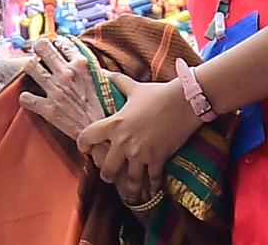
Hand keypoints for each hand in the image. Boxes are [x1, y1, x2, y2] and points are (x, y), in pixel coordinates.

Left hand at [18, 36, 104, 138]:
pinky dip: (26, 98)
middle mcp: (67, 74)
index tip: (56, 47)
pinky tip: (29, 98)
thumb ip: (93, 70)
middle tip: (39, 54)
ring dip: (30, 68)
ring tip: (33, 72)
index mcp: (82, 65)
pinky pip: (26, 98)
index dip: (57, 44)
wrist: (104, 136)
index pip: (63, 43)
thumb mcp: (104, 83)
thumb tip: (86, 64)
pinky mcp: (48, 109)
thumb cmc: (107, 110)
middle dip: (39, 48)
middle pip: (42, 47)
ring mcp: (56, 90)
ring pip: (30, 66)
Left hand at [77, 73, 201, 191]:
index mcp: (115, 124)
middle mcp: (124, 142)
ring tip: (129, 194)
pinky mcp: (157, 159)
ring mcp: (140, 153)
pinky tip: (151, 194)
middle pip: (107, 169)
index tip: (84, 149)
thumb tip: (108, 74)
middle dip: (107, 175)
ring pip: (129, 180)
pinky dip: (152, 188)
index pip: (89, 137)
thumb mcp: (135, 88)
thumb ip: (120, 82)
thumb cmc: (158, 94)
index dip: (83, 145)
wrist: (184, 102)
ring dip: (129, 189)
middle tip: (109, 175)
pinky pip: (152, 179)